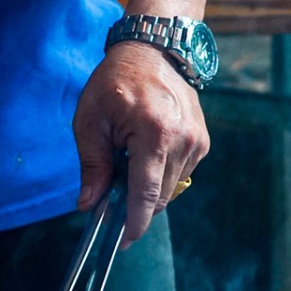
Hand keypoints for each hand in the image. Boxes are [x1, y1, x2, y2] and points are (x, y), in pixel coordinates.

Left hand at [73, 40, 209, 243]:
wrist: (155, 49)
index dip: (133, 223)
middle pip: (159, 198)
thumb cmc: (115, 81)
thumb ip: (92, 166)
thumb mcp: (91, 120)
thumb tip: (88, 205)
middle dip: (135, 208)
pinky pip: (178, 175)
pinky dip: (159, 176)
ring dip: (147, 190)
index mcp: (154, 134)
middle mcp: (183, 140)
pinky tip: (144, 155)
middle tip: (110, 203)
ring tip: (126, 164)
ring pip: (169, 190)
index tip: (122, 242)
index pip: (145, 193)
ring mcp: (197, 142)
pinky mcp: (202, 142)